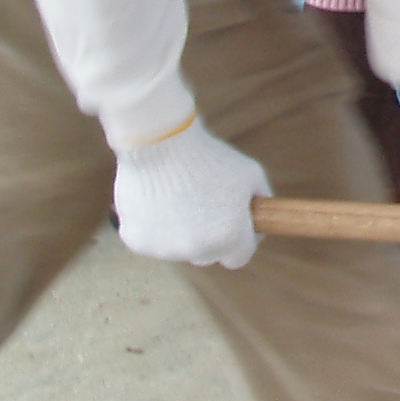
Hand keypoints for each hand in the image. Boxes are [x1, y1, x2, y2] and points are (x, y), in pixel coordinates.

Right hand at [113, 115, 273, 269]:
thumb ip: (261, 202)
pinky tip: (158, 202)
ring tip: (179, 198)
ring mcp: (165, 249)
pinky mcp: (137, 241)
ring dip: (181, 232)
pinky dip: (155, 227)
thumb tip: (262, 218)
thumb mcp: (251, 175)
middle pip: (209, 255)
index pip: (240, 257)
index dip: (240, 240)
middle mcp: (197, 250)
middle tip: (204, 206)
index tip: (234, 224)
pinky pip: (152, 241)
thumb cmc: (209, 158)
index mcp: (229, 238)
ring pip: (179, 249)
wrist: (160, 143)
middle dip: (210, 236)